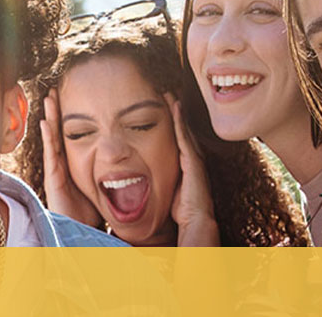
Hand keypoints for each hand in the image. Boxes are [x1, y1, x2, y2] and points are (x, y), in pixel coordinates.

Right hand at [41, 88, 101, 226]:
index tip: (73, 97)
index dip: (72, 117)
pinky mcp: (53, 179)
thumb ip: (112, 171)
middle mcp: (63, 165)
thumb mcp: (105, 186)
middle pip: (60, 132)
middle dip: (58, 111)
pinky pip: (50, 154)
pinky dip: (48, 137)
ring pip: (52, 138)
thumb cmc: (93, 212)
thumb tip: (131, 156)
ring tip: (49, 98)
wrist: (82, 235)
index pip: (74, 135)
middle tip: (57, 90)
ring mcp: (56, 171)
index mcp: (76, 165)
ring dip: (50, 117)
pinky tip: (45, 122)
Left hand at [165, 93, 218, 245]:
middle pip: (181, 133)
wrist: (194, 226)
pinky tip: (175, 107)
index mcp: (183, 169)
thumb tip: (127, 182)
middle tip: (166, 94)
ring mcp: (193, 162)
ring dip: (177, 114)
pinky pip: (185, 138)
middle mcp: (190, 163)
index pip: (175, 142)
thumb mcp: (160, 194)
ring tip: (169, 96)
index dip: (169, 126)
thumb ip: (150, 185)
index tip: (159, 109)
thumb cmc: (176, 214)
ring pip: (184, 132)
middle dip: (174, 115)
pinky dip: (180, 122)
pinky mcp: (193, 164)